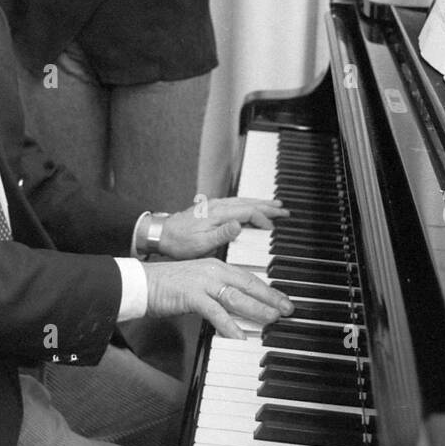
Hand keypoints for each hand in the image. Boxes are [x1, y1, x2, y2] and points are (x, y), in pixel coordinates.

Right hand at [143, 259, 292, 339]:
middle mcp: (213, 270)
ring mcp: (203, 282)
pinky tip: (239, 337)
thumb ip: (218, 292)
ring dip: (257, 309)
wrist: (141, 282)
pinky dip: (229, 326)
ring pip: (237, 297)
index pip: (249, 277)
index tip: (283, 299)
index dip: (269, 289)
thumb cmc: (168, 285)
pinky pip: (215, 312)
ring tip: (272, 320)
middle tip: (288, 310)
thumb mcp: (199, 284)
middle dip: (271, 298)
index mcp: (217, 266)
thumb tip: (236, 308)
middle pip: (249, 284)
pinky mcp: (192, 295)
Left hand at [157, 196, 287, 259]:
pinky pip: (235, 203)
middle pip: (248, 203)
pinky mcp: (211, 209)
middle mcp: (217, 206)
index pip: (247, 212)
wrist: (160, 234)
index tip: (273, 229)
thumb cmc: (178, 242)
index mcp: (217, 214)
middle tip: (284, 210)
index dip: (263, 219)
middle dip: (267, 206)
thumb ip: (221, 234)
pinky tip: (251, 207)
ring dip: (259, 203)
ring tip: (274, 205)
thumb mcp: (200, 244)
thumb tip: (240, 225)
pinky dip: (248, 204)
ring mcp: (214, 206)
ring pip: (243, 201)